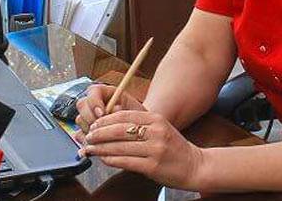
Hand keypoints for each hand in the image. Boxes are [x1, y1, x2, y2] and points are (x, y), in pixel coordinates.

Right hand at [74, 83, 144, 135]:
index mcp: (104, 92)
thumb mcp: (133, 110)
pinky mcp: (85, 130)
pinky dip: (86, 141)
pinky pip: (79, 135)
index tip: (102, 113)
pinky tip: (95, 146)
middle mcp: (93, 103)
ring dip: (89, 129)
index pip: (93, 91)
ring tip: (102, 137)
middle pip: (82, 104)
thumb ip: (120, 109)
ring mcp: (87, 117)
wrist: (138, 131)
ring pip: (80, 120)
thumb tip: (110, 112)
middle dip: (90, 117)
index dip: (94, 102)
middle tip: (100, 127)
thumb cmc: (137, 118)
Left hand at [81, 110, 207, 190]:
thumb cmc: (173, 148)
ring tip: (90, 149)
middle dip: (99, 134)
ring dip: (101, 148)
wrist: (194, 166)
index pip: (124, 115)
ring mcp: (155, 149)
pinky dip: (111, 160)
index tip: (94, 125)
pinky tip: (104, 159)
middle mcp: (156, 132)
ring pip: (119, 147)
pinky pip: (125, 161)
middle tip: (88, 137)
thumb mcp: (160, 128)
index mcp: (156, 119)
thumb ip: (139, 124)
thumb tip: (110, 123)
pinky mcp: (153, 166)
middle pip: (119, 130)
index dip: (105, 120)